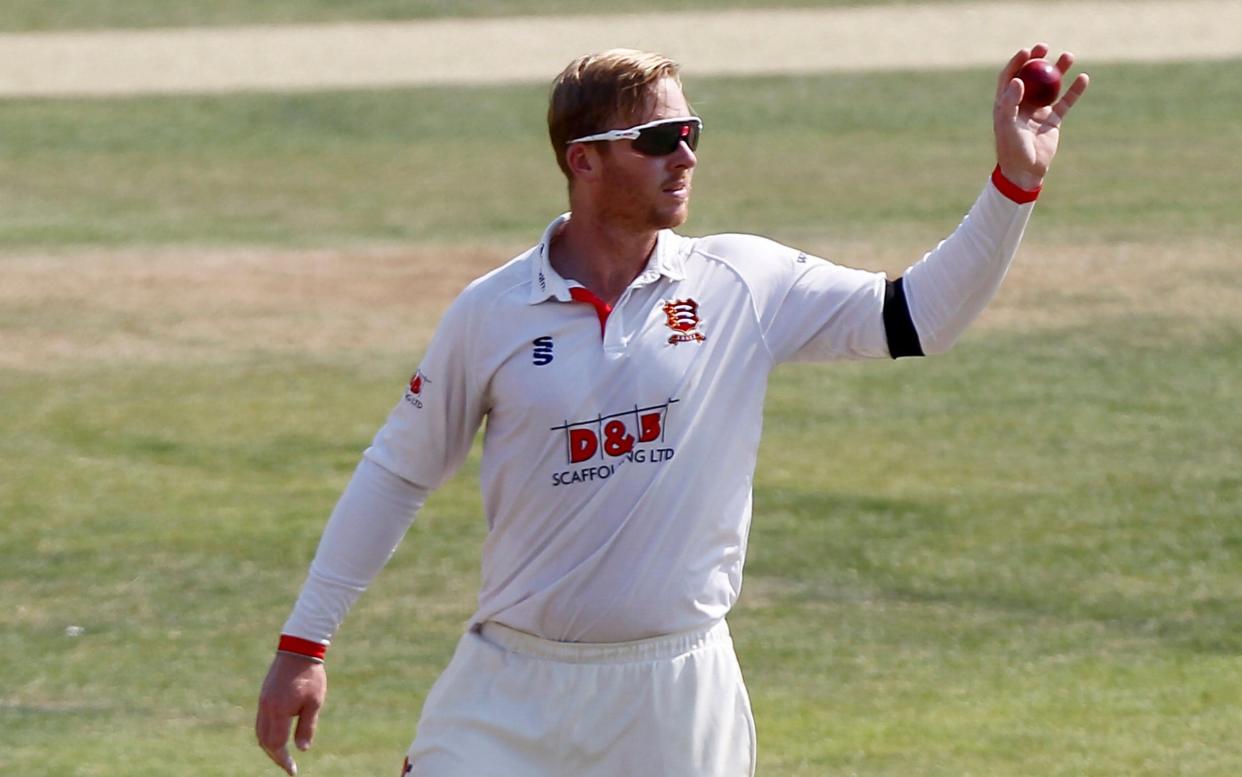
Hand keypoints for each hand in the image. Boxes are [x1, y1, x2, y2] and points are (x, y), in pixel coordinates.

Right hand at [256, 653, 327, 775]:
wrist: (298, 649)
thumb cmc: (310, 675)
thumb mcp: (314, 702)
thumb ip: (307, 726)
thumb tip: (302, 749)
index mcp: (279, 711)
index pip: (277, 744)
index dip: (283, 760)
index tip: (292, 770)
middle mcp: (266, 708)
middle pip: (265, 741)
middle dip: (275, 756)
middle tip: (288, 766)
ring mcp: (262, 701)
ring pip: (260, 732)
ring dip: (269, 746)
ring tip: (282, 755)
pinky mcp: (264, 696)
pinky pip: (261, 721)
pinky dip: (267, 734)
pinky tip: (277, 737)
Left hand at [994, 43, 1089, 190]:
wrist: (1026, 171)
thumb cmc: (1012, 149)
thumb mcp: (1008, 125)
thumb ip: (1010, 103)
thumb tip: (1018, 80)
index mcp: (1005, 104)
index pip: (1009, 77)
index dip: (1017, 62)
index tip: (1027, 51)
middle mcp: (1021, 104)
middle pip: (1030, 76)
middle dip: (1037, 60)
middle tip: (1046, 47)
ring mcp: (1038, 111)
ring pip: (1050, 86)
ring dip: (1059, 70)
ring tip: (1068, 55)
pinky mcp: (1053, 120)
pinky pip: (1066, 101)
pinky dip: (1075, 90)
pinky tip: (1083, 77)